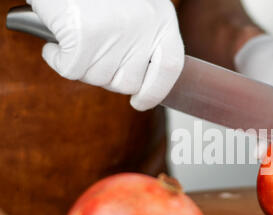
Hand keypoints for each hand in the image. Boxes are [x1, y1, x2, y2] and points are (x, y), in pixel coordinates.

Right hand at [27, 0, 183, 110]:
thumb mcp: (136, 7)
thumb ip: (144, 39)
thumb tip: (137, 82)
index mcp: (162, 20)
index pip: (171, 69)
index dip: (156, 91)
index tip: (140, 102)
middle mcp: (144, 28)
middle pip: (128, 82)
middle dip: (107, 76)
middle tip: (93, 53)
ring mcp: (116, 34)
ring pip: (98, 78)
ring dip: (81, 64)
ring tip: (76, 34)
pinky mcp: (85, 37)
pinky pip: (70, 70)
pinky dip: (57, 58)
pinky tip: (56, 39)